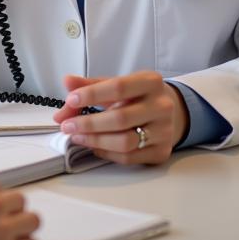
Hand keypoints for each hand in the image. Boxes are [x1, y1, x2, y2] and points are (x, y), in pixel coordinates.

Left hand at [51, 72, 189, 165]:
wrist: (171, 111)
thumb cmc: (138, 95)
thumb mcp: (118, 83)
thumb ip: (91, 84)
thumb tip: (67, 82)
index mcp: (151, 82)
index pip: (118, 87)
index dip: (91, 94)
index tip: (70, 100)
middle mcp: (161, 106)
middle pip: (120, 118)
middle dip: (88, 123)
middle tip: (67, 125)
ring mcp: (164, 131)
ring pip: (125, 142)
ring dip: (95, 140)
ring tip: (77, 136)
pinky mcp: (162, 152)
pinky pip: (129, 157)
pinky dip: (107, 153)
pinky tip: (94, 146)